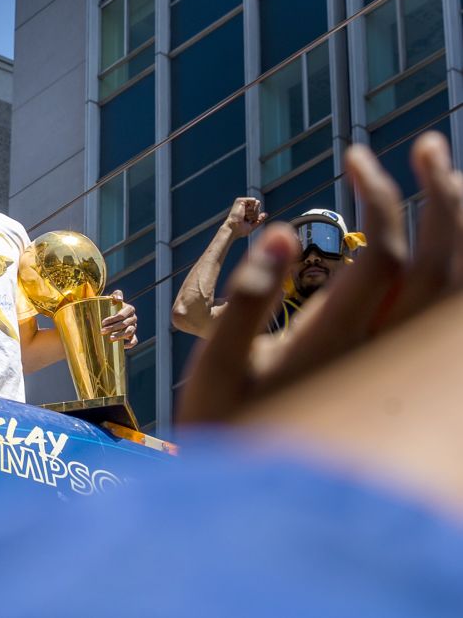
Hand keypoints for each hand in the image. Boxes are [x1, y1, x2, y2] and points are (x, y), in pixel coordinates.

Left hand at [102, 289, 138, 348]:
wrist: (112, 312)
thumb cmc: (111, 305)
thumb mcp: (113, 298)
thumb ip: (116, 294)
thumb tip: (118, 299)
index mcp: (130, 309)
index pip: (122, 315)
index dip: (113, 319)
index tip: (103, 322)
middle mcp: (133, 318)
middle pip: (124, 324)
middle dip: (113, 328)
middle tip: (102, 331)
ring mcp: (134, 327)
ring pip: (129, 332)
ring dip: (119, 336)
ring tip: (110, 338)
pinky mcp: (133, 335)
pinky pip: (134, 340)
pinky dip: (129, 344)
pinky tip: (121, 346)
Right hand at [178, 132, 462, 422]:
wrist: (263, 513)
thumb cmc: (230, 439)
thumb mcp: (216, 373)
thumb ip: (246, 301)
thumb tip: (286, 231)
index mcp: (338, 345)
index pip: (386, 253)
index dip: (380, 195)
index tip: (355, 158)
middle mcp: (387, 359)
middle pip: (445, 264)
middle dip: (443, 195)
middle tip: (429, 142)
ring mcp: (404, 376)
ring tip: (460, 183)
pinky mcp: (406, 387)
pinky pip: (455, 322)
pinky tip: (456, 252)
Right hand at [224, 197, 266, 238]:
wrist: (233, 229)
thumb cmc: (239, 230)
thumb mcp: (252, 226)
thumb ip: (259, 220)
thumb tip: (266, 214)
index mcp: (245, 212)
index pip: (257, 210)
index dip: (256, 216)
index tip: (248, 222)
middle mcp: (243, 207)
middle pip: (258, 206)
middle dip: (255, 214)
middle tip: (246, 219)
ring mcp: (241, 203)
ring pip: (257, 203)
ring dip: (253, 212)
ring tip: (244, 216)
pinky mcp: (240, 200)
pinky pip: (254, 200)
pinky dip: (251, 208)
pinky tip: (244, 212)